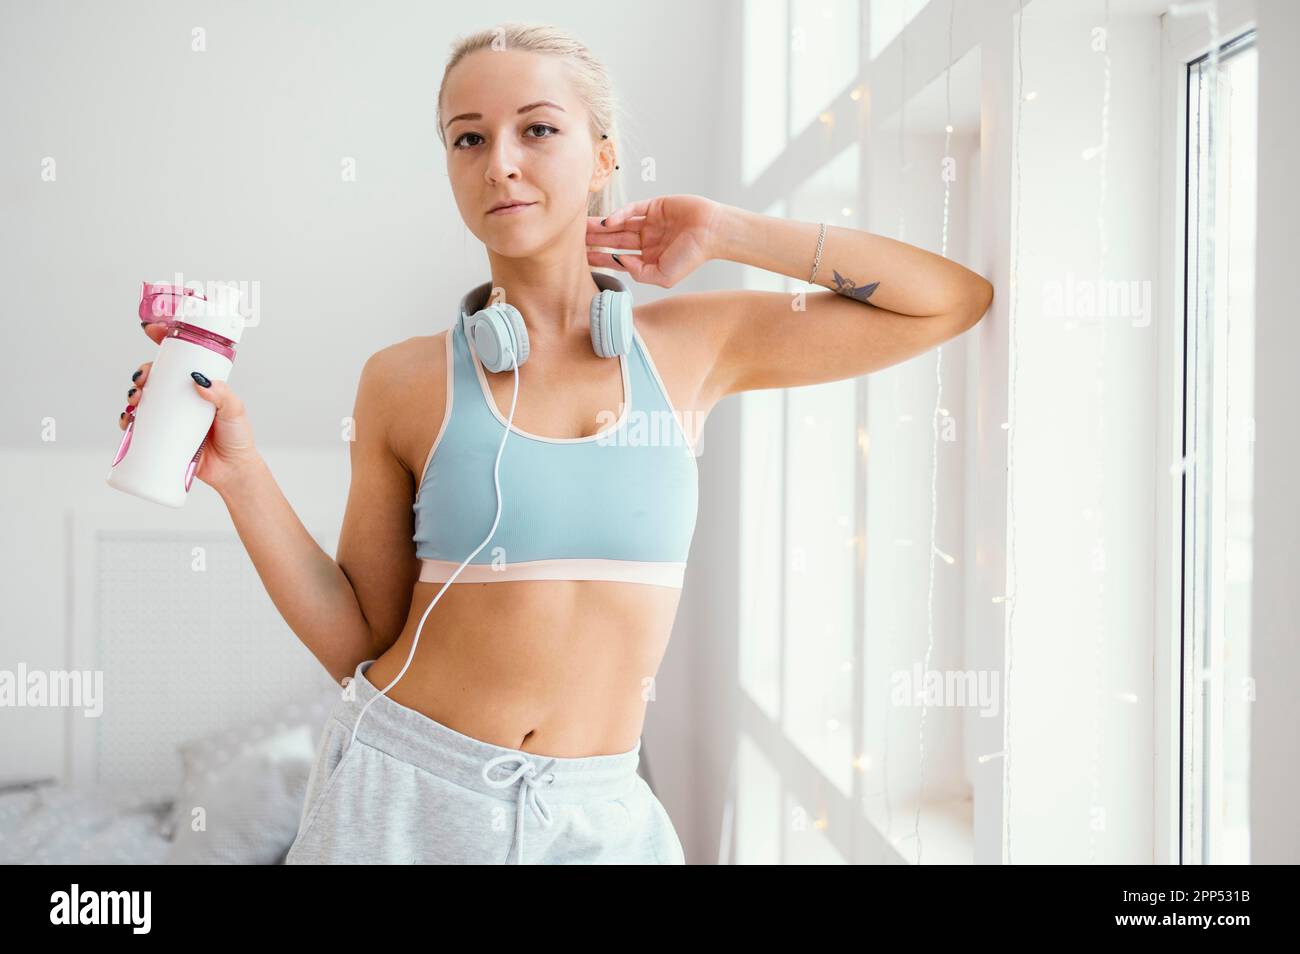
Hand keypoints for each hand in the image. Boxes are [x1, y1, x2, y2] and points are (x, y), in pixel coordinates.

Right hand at [122, 321, 261, 492]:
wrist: (232, 471)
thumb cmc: (237, 438)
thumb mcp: (234, 411)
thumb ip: (222, 395)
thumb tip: (199, 380)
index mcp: (199, 385)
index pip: (180, 357)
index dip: (164, 340)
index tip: (151, 329)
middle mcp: (181, 398)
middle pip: (156, 376)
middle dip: (143, 372)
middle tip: (142, 379)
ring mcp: (170, 416)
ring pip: (143, 398)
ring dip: (132, 394)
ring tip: (135, 400)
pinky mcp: (161, 436)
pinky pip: (138, 424)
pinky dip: (128, 419)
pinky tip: (127, 419)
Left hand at [586, 194, 723, 287]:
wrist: (713, 232)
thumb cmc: (693, 256)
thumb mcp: (663, 276)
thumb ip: (639, 272)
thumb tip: (617, 260)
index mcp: (648, 257)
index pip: (617, 257)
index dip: (599, 258)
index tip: (580, 260)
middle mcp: (646, 240)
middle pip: (613, 240)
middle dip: (595, 241)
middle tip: (573, 240)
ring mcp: (649, 222)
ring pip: (619, 224)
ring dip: (601, 226)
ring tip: (581, 228)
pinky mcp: (654, 206)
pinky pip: (632, 210)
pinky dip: (620, 214)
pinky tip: (608, 221)